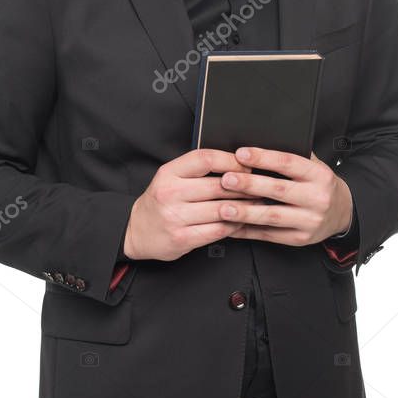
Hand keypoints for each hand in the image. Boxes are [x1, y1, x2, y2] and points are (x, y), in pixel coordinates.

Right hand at [123, 148, 257, 261]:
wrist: (136, 230)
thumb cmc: (161, 201)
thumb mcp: (171, 177)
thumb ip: (197, 169)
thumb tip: (237, 162)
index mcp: (168, 173)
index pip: (205, 159)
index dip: (231, 161)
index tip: (246, 165)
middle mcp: (170, 193)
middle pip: (218, 185)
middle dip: (245, 186)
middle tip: (261, 186)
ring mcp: (175, 217)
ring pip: (221, 209)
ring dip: (245, 207)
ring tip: (257, 203)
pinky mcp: (182, 238)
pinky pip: (218, 230)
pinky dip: (234, 225)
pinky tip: (242, 220)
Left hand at [217, 147, 352, 247]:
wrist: (342, 213)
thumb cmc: (320, 185)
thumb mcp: (314, 166)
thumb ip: (293, 156)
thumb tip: (258, 143)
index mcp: (319, 175)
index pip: (289, 163)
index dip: (263, 158)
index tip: (241, 154)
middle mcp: (317, 198)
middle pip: (278, 190)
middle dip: (250, 184)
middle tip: (227, 179)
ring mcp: (309, 220)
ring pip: (273, 216)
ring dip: (246, 212)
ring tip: (224, 208)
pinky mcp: (300, 239)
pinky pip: (270, 235)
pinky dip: (248, 231)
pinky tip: (232, 226)